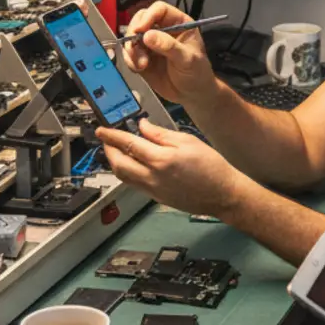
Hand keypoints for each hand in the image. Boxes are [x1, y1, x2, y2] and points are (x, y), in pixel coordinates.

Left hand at [95, 118, 247, 215]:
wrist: (223, 193)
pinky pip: (134, 184)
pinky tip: (133, 164)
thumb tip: (142, 126)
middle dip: (108, 150)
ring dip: (115, 162)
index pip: (128, 144)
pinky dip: (127, 172)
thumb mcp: (188, 141)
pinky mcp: (156, 198)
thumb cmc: (211, 166)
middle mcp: (153, 177)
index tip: (102, 130)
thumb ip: (161, 134)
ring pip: (123, 177)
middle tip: (106, 139)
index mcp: (161, 160)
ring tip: (116, 151)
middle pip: (119, 164)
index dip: (112, 136)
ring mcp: (153, 190)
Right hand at [117, 2, 216, 108]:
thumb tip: (147, 35)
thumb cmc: (197, 73)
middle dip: (134, 31)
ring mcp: (150, 43)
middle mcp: (162, 29)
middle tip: (134, 45)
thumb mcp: (187, 59)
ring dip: (131, 49)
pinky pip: (129, 53)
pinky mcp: (141, 57)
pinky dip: (129, 60)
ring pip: (132, 36)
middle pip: (141, 19)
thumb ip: (169, 46)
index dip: (148, 16)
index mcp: (178, 23)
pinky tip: (139, 69)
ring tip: (142, 65)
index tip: (141, 29)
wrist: (191, 94)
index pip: (160, 9)